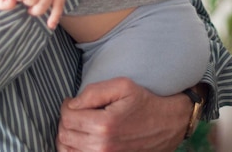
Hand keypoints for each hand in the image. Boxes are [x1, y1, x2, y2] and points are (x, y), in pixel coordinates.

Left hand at [56, 78, 189, 151]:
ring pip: (67, 150)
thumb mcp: (121, 85)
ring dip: (68, 136)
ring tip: (78, 124)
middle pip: (64, 134)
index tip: (73, 101)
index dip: (67, 106)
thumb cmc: (143, 102)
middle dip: (66, 120)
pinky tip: (81, 139)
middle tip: (76, 111)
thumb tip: (72, 104)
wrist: (167, 124)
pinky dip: (74, 149)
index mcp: (104, 125)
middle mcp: (103, 147)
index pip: (67, 117)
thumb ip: (93, 92)